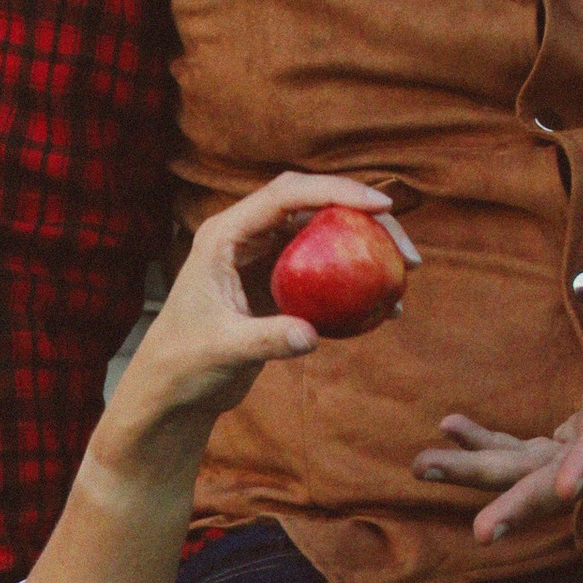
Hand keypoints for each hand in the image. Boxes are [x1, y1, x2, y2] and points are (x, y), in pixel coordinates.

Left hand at [104, 171, 416, 464]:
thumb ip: (266, 339)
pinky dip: (356, 284)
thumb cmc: (184, 365)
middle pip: (315, 208)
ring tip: (406, 274)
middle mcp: (247, 237)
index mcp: (226, 234)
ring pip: (326, 238)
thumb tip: (311, 335)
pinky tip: (385, 308)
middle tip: (408, 251)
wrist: (174, 390)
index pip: (286, 195)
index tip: (380, 207)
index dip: (335, 192)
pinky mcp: (279, 286)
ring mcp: (265, 259)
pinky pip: (326, 273)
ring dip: (366, 249)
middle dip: (366, 219)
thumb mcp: (223, 350)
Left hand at [412, 233, 582, 543]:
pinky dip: (488, 446)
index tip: (568, 490)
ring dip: (480, 472)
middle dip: (519, 503)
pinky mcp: (578, 439)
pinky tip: (450, 429)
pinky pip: (529, 454)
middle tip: (479, 532)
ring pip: (535, 473)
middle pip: (564, 479)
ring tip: (424, 465)